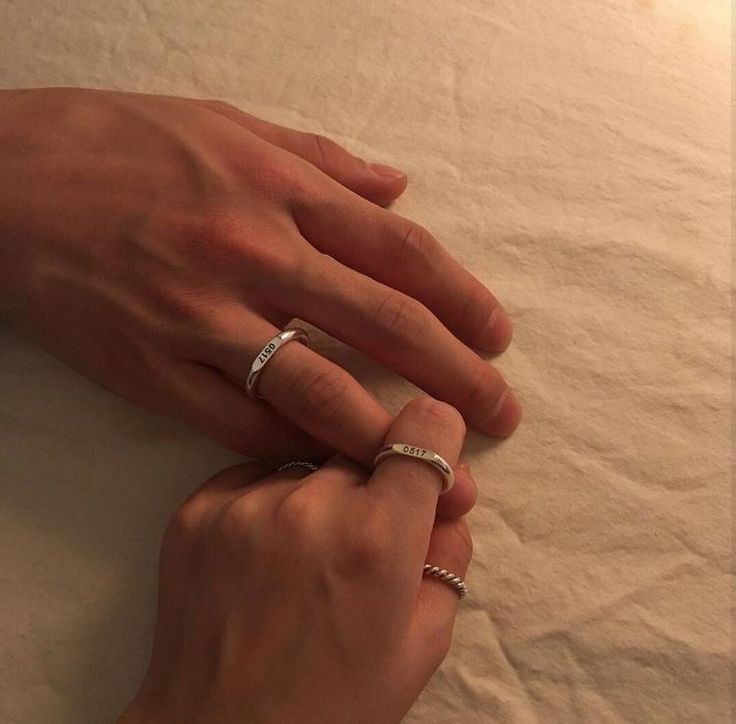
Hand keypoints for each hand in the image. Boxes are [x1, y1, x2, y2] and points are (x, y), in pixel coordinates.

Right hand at [0, 88, 519, 465]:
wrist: (10, 180)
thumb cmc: (125, 145)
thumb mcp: (233, 126)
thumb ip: (325, 161)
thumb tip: (398, 187)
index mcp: (280, 189)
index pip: (399, 252)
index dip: (460, 298)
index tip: (498, 337)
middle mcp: (253, 252)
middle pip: (381, 322)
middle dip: (453, 373)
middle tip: (501, 415)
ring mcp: (204, 315)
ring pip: (318, 385)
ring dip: (388, 429)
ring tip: (440, 465)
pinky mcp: (156, 368)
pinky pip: (243, 420)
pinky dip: (298, 445)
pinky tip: (340, 465)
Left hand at [120, 398, 473, 723]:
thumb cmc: (335, 701)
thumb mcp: (424, 642)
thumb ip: (447, 553)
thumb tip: (442, 499)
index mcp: (376, 538)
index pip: (423, 430)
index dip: (435, 440)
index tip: (428, 459)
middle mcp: (309, 505)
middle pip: (361, 450)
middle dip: (374, 484)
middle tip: (361, 541)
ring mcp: (244, 503)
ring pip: (306, 462)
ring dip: (319, 494)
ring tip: (304, 556)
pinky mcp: (196, 509)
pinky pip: (253, 477)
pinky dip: (268, 501)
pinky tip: (264, 554)